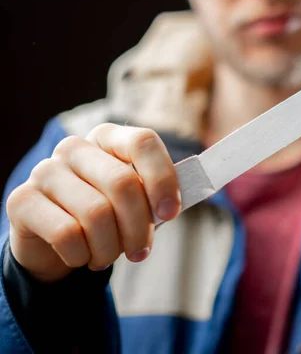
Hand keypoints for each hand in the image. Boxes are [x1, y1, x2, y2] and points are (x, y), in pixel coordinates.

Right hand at [6, 124, 180, 282]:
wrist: (56, 242)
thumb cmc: (108, 216)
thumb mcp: (138, 203)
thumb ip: (159, 197)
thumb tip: (184, 199)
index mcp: (109, 138)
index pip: (144, 142)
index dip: (163, 179)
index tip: (171, 213)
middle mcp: (75, 148)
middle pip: (123, 183)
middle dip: (139, 227)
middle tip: (142, 251)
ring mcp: (45, 171)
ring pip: (96, 214)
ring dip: (111, 248)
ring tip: (108, 256)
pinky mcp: (22, 200)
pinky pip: (67, 234)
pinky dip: (83, 255)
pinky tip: (82, 256)